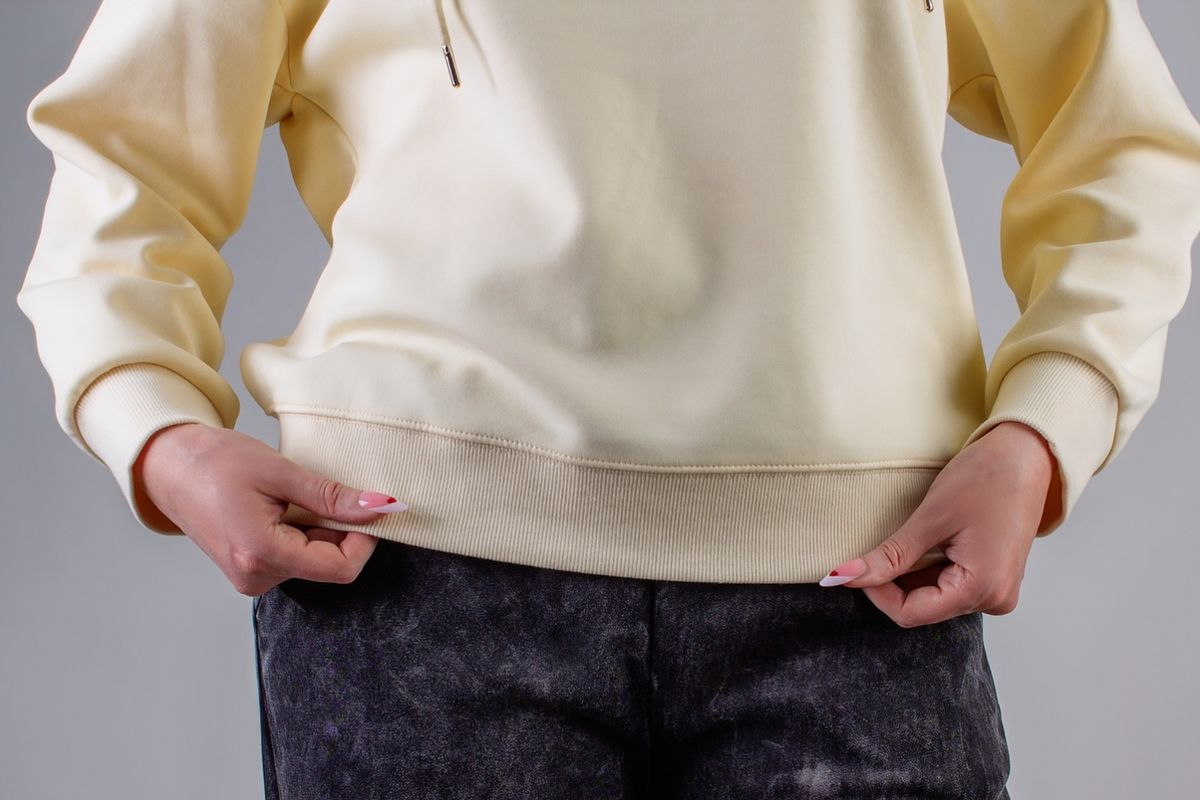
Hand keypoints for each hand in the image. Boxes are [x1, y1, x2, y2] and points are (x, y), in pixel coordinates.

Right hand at [133, 422, 406, 595]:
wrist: (168, 465)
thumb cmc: (214, 462)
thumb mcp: (281, 472)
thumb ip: (332, 496)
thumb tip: (381, 508)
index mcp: (262, 555)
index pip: (340, 568)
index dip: (365, 540)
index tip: (368, 507)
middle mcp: (256, 577)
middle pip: (329, 565)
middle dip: (341, 530)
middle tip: (322, 491)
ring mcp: (252, 577)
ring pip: (314, 561)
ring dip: (319, 529)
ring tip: (290, 496)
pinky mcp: (250, 570)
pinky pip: (295, 558)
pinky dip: (302, 532)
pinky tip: (282, 507)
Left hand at [821, 421, 1058, 627]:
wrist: (1027, 454)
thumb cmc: (986, 479)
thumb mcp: (930, 519)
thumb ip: (890, 556)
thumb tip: (845, 577)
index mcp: (982, 589)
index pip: (911, 614)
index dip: (877, 594)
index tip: (856, 567)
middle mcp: (994, 598)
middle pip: (923, 608)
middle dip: (893, 583)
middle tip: (877, 549)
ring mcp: (996, 589)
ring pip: (933, 597)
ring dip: (910, 575)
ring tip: (910, 537)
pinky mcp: (993, 576)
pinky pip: (950, 584)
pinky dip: (927, 568)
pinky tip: (926, 541)